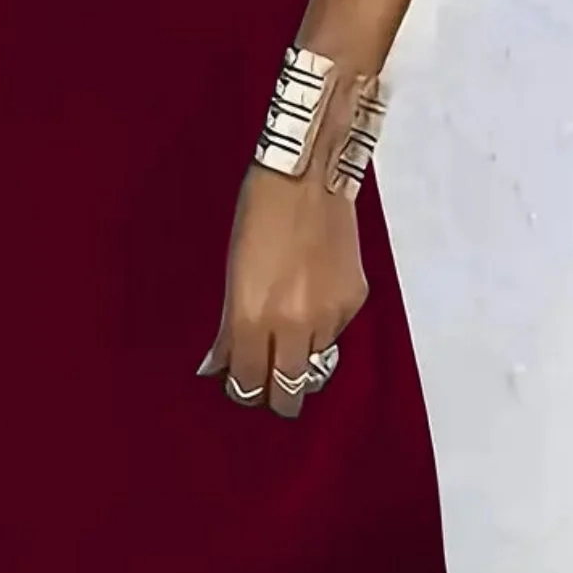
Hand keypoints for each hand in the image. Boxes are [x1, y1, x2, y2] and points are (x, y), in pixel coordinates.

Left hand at [196, 162, 367, 418]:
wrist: (308, 176)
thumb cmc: (258, 216)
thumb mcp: (233, 273)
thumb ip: (229, 326)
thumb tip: (218, 365)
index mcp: (254, 317)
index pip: (249, 383)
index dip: (242, 391)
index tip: (239, 386)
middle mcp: (295, 326)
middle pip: (289, 391)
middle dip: (276, 395)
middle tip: (266, 387)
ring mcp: (329, 316)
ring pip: (315, 365)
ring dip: (299, 359)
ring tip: (288, 341)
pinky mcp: (354, 302)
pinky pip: (335, 334)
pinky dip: (321, 329)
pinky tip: (310, 301)